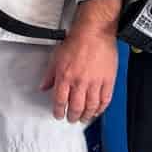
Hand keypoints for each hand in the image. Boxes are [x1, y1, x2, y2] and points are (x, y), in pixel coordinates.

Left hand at [40, 0, 120, 121]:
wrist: (94, 32)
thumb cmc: (76, 41)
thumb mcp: (56, 57)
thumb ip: (49, 75)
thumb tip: (44, 87)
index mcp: (65, 77)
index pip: (60, 101)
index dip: (59, 111)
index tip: (59, 115)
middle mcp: (80, 82)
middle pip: (76, 107)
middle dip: (73, 117)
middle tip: (72, 119)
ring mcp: (95, 82)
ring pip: (91, 106)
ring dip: (87, 115)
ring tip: (84, 118)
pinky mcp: (108, 80)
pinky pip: (105, 99)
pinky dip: (101, 108)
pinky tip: (98, 111)